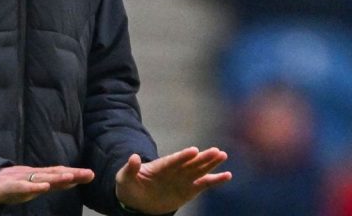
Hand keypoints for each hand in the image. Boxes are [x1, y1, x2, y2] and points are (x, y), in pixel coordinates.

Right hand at [0, 165, 94, 206]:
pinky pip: (23, 187)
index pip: (59, 174)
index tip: (91, 174)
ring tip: (71, 177)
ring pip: (41, 178)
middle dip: (72, 174)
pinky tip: (44, 187)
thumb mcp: (29, 187)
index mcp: (37, 176)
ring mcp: (21, 179)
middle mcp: (32, 175)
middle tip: (89, 174)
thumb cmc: (8, 186)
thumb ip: (45, 185)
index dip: (74, 174)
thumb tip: (63, 183)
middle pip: (54, 174)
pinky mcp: (9, 186)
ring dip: (57, 177)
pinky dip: (34, 187)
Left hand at [115, 147, 230, 213]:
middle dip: (202, 158)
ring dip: (211, 164)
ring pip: (199, 171)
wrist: (137, 200)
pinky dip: (215, 180)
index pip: (173, 161)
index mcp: (160, 166)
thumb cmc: (130, 186)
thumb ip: (130, 168)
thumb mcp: (125, 177)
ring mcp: (183, 179)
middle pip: (190, 164)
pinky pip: (204, 184)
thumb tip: (133, 157)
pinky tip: (226, 175)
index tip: (194, 150)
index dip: (183, 156)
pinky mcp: (189, 190)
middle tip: (216, 151)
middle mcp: (174, 171)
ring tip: (223, 155)